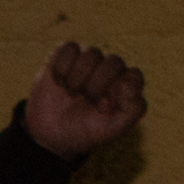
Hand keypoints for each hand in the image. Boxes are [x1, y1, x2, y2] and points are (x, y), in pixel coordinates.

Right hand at [18, 41, 145, 159]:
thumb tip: (127, 82)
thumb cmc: (84, 131)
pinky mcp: (66, 53)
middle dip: (97, 86)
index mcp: (124, 85)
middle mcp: (109, 69)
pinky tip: (59, 83)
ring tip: (72, 93)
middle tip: (86, 101)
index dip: (118, 91)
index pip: (133, 76)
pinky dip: (62, 68)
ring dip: (78, 79)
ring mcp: (88, 59)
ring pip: (92, 53)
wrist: (50, 135)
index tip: (103, 107)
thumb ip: (133, 109)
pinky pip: (69, 48)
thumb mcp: (113, 129)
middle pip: (114, 62)